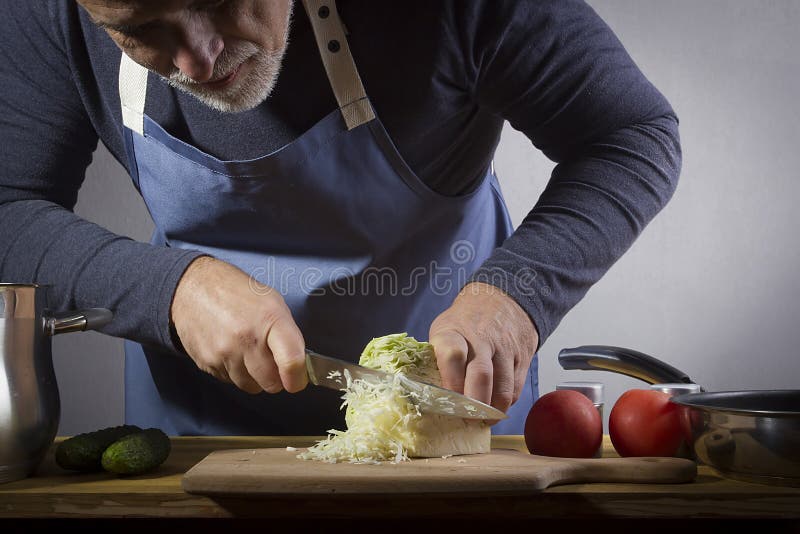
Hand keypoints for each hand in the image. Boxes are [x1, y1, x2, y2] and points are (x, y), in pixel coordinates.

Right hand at [170, 256, 307, 393]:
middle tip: (271, 362)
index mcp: (269, 319)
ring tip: (247, 351)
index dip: (297, 378)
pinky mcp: (207, 363)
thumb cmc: (235, 292)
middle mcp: (246, 339)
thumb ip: (287, 335)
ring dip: (253, 376)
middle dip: (275, 377)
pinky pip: (229, 381)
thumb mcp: (272, 302)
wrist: (192, 287)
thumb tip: (298, 365)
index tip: (297, 381)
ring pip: (250, 386)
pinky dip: (234, 372)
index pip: (290, 361)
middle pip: (271, 382)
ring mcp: (224, 353)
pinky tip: (231, 351)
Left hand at [429, 282, 538, 412]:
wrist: (502, 299)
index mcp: (454, 333)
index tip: (447, 403)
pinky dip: (506, 403)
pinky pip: (515, 388)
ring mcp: (504, 349)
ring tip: (483, 422)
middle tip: (467, 421)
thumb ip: (439, 358)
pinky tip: (496, 408)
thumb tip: (431, 395)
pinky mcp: (522, 357)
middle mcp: (481, 340)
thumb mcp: (444, 329)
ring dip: (493, 411)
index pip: (452, 355)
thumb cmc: (465, 322)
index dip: (451, 383)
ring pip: (503, 388)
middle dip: (474, 406)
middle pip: (480, 376)